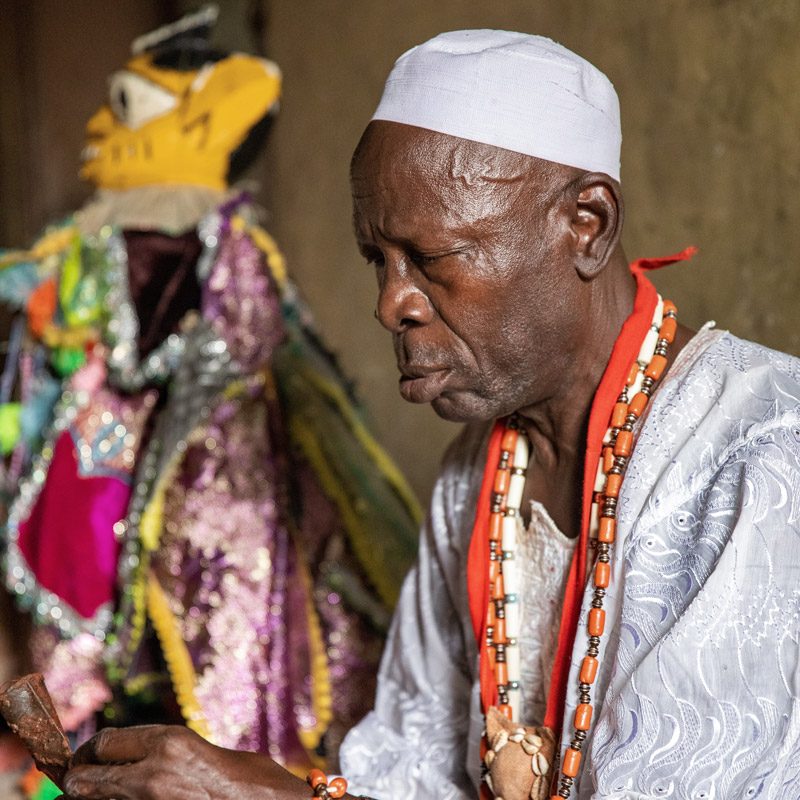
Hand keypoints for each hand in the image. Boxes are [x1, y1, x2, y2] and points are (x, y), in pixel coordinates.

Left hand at [63, 724, 308, 799]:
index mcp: (170, 740)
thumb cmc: (252, 782)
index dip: (90, 752)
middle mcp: (154, 770)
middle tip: (80, 783)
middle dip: (80, 780)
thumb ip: (168, 753)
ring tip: (96, 795)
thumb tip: (135, 761)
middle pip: (87, 776)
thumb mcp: (204, 752)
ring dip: (93, 798)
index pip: (104, 743)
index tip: (88, 758)